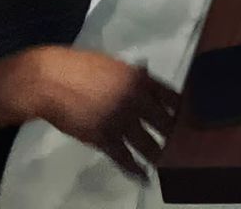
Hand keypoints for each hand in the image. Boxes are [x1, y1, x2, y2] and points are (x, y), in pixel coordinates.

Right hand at [31, 49, 177, 180]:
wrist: (51, 80)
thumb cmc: (81, 67)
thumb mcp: (114, 64)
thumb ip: (133, 73)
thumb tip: (146, 73)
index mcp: (141, 79)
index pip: (172, 97)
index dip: (183, 110)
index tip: (189, 119)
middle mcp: (136, 100)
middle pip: (165, 123)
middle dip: (175, 136)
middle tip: (183, 146)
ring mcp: (120, 120)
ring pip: (148, 144)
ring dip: (159, 155)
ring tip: (167, 164)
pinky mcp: (102, 138)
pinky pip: (124, 157)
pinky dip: (135, 169)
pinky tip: (143, 177)